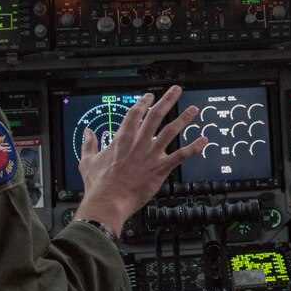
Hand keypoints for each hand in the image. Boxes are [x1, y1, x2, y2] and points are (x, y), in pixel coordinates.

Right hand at [75, 86, 207, 234]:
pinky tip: (203, 141)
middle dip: (167, 100)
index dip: (143, 102)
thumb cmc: (99, 184)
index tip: (150, 96)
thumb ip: (89, 144)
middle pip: (156, 115)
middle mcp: (139, 142)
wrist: (108, 200)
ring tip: (194, 109)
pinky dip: (194, 148)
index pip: (135, 114)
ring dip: (184, 119)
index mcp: (122, 139)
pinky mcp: (160, 168)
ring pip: (171, 131)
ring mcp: (151, 154)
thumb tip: (87, 132)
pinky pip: (181, 156)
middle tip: (176, 90)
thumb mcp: (88, 161)